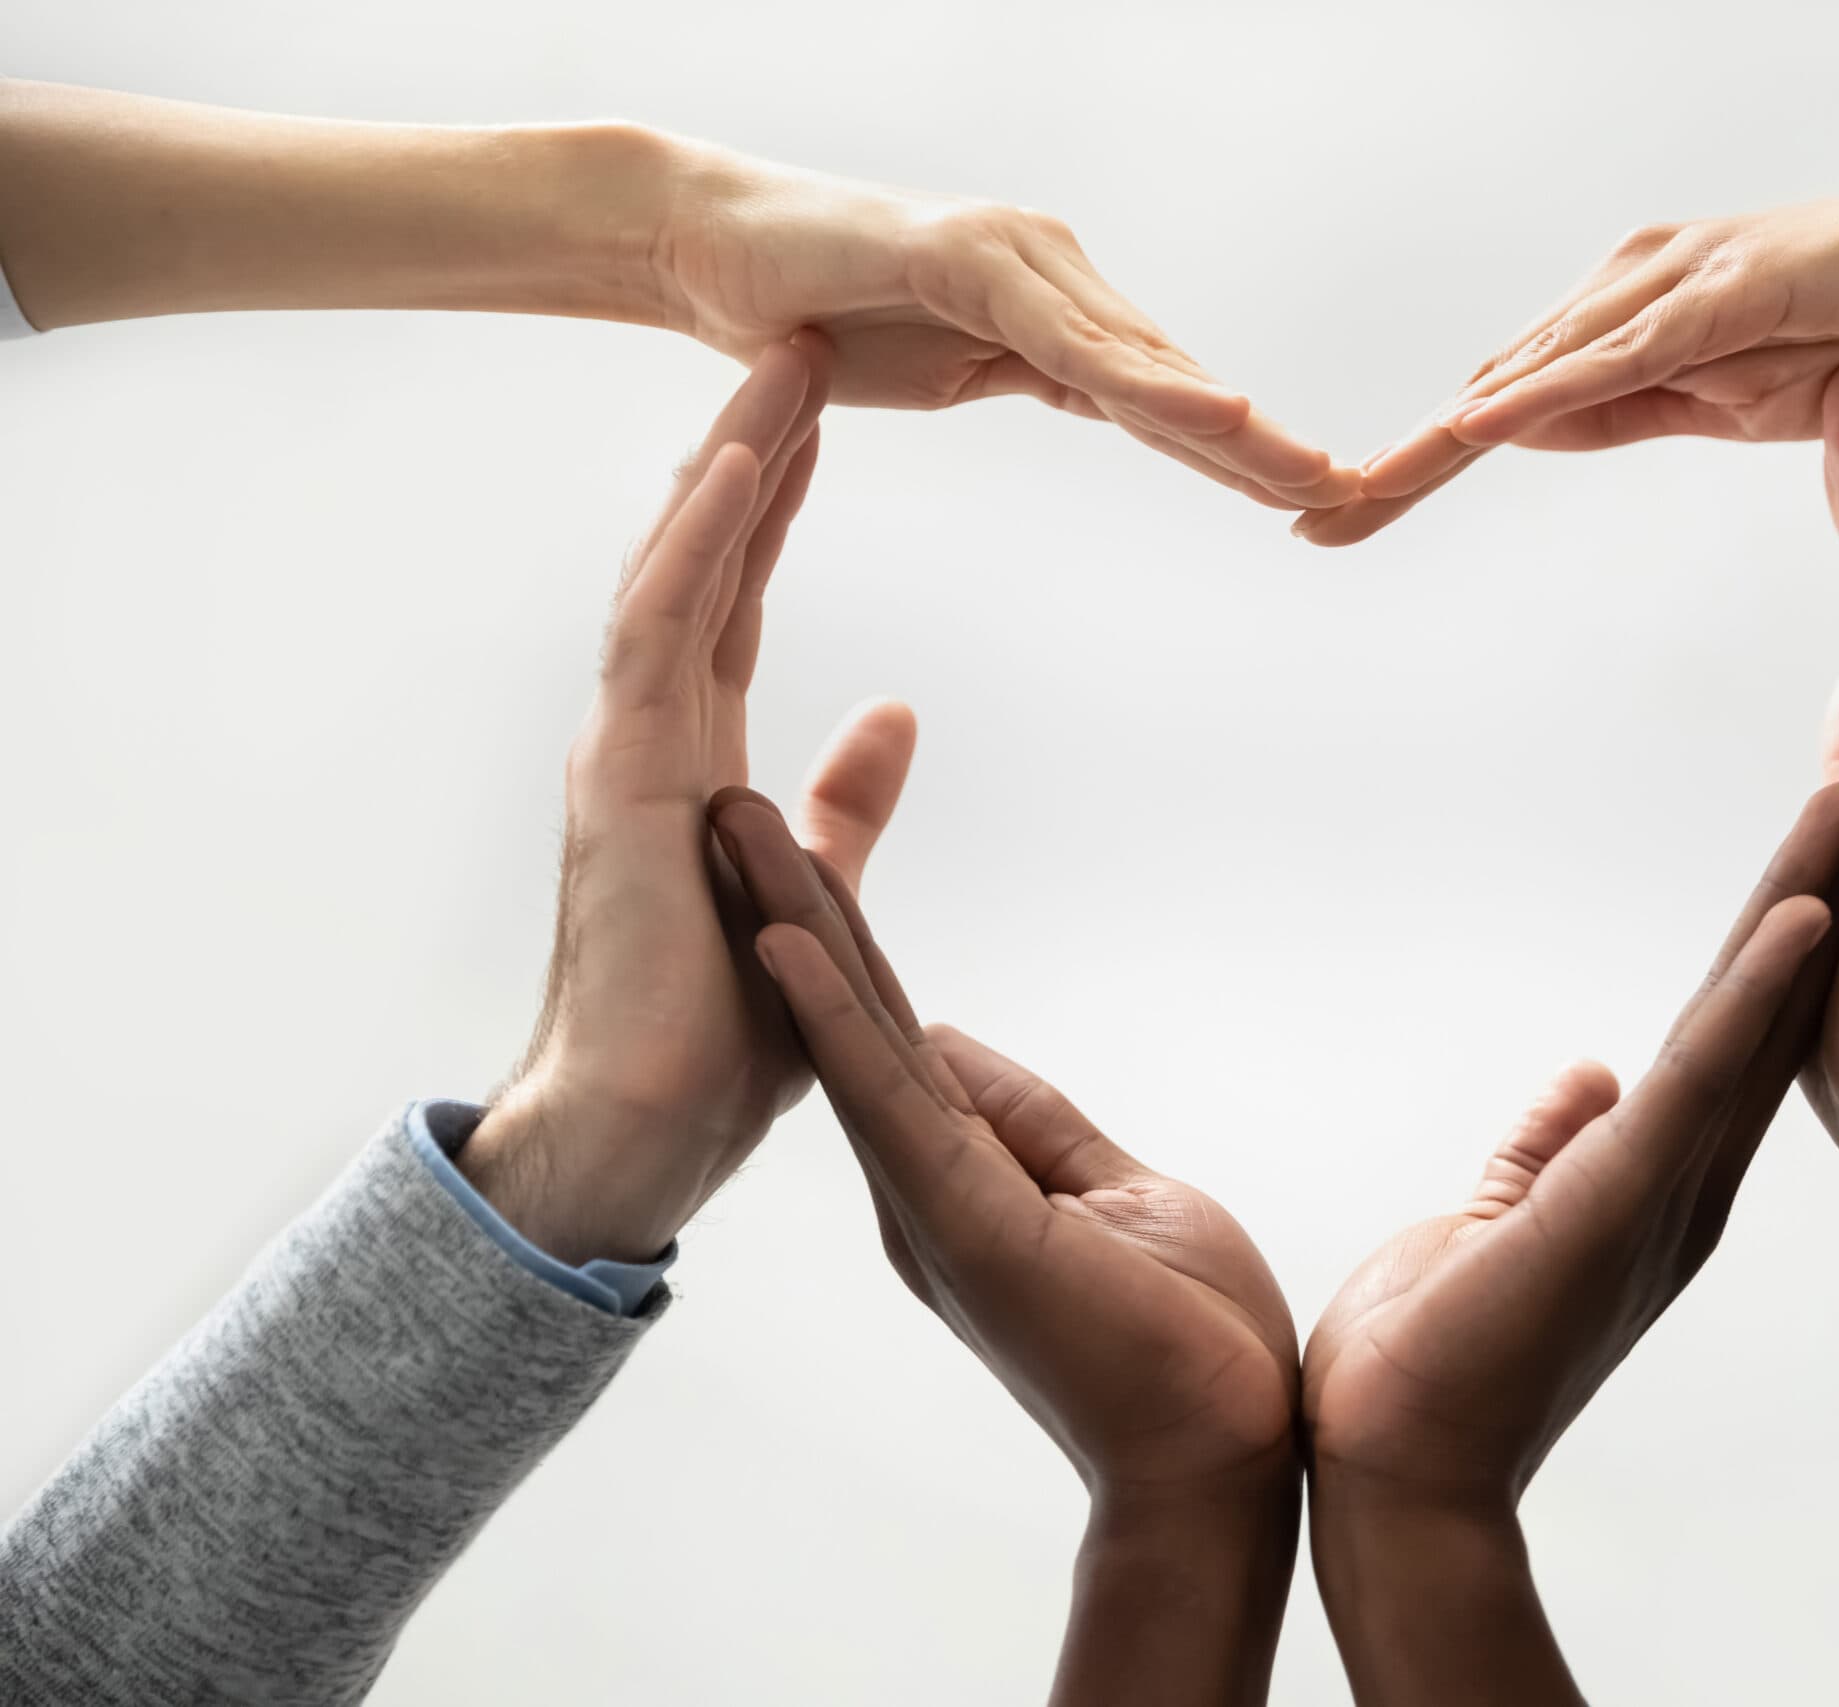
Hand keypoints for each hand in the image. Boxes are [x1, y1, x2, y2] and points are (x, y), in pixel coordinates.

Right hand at [456, 336, 918, 1264]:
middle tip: (797, 341)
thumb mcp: (813, 886)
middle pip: (702, 563)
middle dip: (750, 453)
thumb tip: (894, 718)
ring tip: (781, 360)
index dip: (772, 510)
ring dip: (730, 465)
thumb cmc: (722, 1034)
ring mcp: (629, 752)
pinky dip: (699, 545)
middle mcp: (650, 739)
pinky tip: (738, 466)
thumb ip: (845, 803)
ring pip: (675, 570)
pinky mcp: (627, 779)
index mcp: (693, 762)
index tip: (812, 419)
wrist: (648, 1134)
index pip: (738, 606)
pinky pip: (660, 633)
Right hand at [653, 142, 1356, 511]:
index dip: (1238, 451)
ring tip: (1313, 471)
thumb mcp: (942, 365)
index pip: (1162, 397)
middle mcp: (1053, 272)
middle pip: (1176, 381)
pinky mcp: (971, 260)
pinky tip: (1218, 415)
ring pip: (1146, 363)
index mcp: (1052, 307)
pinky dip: (1150, 383)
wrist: (704, 250)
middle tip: (1352, 497)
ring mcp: (1018, 259)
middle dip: (1265, 446)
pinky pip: (1074, 342)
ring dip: (1236, 425)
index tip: (1309, 498)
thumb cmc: (813, 311)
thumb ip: (1019, 374)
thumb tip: (1084, 399)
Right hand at [714, 788, 1297, 1703]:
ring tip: (736, 826)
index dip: (834, 934)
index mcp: (951, 1177)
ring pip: (850, 1039)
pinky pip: (889, 1103)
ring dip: (792, 925)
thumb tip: (950, 1046)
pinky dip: (833, 1021)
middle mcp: (918, 1187)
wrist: (1221, 1458)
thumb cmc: (1183, 1339)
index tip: (786, 843)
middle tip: (725, 803)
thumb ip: (1029, 1118)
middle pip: (847, 1017)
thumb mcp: (1113, 1191)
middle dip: (789, 901)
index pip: (886, 1030)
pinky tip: (785, 947)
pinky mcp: (963, 1225)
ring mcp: (931, 1205)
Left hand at [1298, 170, 1838, 544]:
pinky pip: (1628, 350)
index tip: (1340, 520)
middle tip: (1310, 524)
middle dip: (1402, 463)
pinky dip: (1553, 390)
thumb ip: (1632, 408)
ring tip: (1362, 490)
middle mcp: (1630, 288)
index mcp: (1623, 323)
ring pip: (1538, 369)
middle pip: (1492, 390)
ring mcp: (1679, 282)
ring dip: (1447, 435)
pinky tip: (1486, 424)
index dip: (1419, 466)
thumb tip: (1534, 430)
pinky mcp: (1736, 288)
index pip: (1503, 409)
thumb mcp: (1729, 396)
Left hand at [1299, 781, 1838, 1703]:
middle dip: (1825, 888)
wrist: (1400, 1463)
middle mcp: (1687, 1182)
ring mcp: (1663, 1192)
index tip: (1837, 837)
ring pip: (1752, 1024)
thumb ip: (1554, 1145)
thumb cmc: (1442, 1355)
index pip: (1739, 1032)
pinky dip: (1752, 1000)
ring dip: (1805, 904)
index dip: (1791, 931)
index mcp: (1662, 1182)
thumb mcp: (1507, 1216)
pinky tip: (1797, 922)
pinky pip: (1697, 1083)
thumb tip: (1588, 1078)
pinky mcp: (1617, 1201)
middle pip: (1771, 1010)